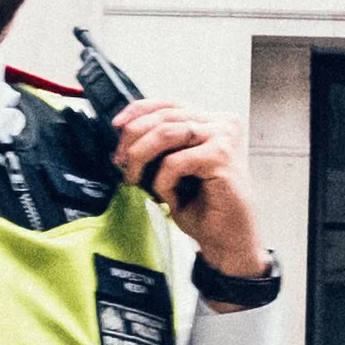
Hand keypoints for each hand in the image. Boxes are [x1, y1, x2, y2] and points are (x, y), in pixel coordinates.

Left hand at [110, 100, 266, 288]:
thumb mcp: (175, 170)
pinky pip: (175, 162)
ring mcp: (223, 137)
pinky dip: (162, 181)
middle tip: (121, 162)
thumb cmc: (203, 208)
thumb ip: (161, 147)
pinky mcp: (221, 157)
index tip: (118, 126)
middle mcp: (221, 123)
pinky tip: (167, 197)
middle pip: (164, 116)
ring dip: (141, 156)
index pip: (169, 103)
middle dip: (134, 138)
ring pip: (166, 133)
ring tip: (134, 179)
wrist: (226, 240)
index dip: (139, 110)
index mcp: (211, 121)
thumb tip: (126, 135)